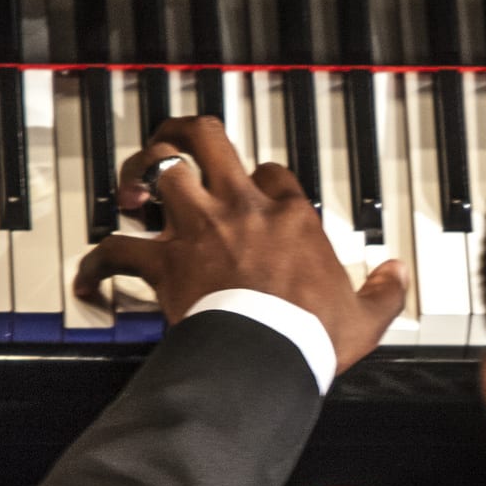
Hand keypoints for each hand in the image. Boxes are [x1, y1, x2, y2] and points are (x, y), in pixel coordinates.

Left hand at [78, 116, 407, 373]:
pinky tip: (88, 276)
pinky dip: (96, 263)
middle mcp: (238, 208)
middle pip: (206, 139)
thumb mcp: (366, 315)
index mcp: (289, 214)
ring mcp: (196, 229)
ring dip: (138, 174)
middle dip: (185, 133)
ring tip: (131, 185)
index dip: (262, 175)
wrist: (268, 352)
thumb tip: (397, 274)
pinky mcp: (164, 263)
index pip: (271, 170)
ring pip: (157, 173)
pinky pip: (116, 251)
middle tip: (176, 139)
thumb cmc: (310, 333)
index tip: (260, 188)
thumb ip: (384, 291)